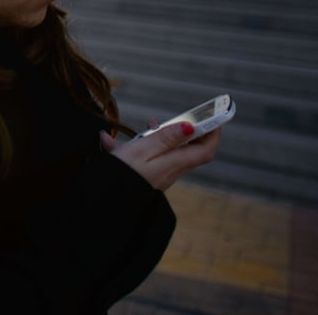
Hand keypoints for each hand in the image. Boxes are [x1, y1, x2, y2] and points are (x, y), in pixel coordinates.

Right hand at [100, 121, 219, 190]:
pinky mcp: (145, 177)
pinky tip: (113, 141)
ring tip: (148, 124)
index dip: (213, 133)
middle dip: (188, 131)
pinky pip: (148, 158)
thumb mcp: (142, 149)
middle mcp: (169, 171)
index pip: (204, 150)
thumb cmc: (122, 174)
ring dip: (162, 136)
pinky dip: (138, 146)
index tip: (214, 117)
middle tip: (183, 116)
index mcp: (172, 163)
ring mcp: (158, 175)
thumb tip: (191, 127)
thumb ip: (166, 138)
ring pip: (168, 152)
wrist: (104, 201)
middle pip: (189, 150)